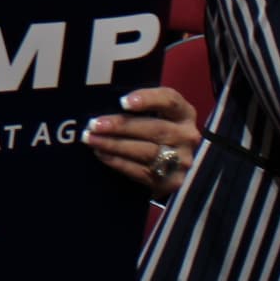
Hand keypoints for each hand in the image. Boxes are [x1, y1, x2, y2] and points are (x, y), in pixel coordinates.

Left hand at [83, 87, 200, 196]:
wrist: (169, 168)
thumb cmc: (154, 133)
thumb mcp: (155, 116)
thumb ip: (139, 108)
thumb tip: (104, 102)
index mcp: (184, 114)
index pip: (170, 100)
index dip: (147, 99)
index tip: (123, 102)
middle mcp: (187, 136)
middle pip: (154, 128)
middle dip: (121, 126)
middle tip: (94, 125)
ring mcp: (182, 160)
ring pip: (146, 151)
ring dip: (114, 145)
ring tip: (92, 139)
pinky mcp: (171, 181)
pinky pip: (141, 171)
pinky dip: (118, 162)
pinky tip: (102, 154)